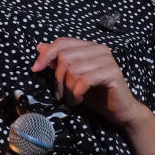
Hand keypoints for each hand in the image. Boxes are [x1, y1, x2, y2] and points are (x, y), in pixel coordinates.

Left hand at [33, 37, 148, 126]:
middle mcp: (99, 49)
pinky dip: (76, 93)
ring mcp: (107, 60)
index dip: (46, 54)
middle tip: (61, 95)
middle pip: (64, 56)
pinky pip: (84, 80)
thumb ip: (58, 61)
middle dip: (58, 79)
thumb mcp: (71, 77)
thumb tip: (40, 46)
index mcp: (89, 46)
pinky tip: (78, 101)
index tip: (35, 70)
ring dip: (68, 89)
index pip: (62, 42)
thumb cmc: (95, 94)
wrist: (119, 112)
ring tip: (71, 100)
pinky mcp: (112, 73)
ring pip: (73, 69)